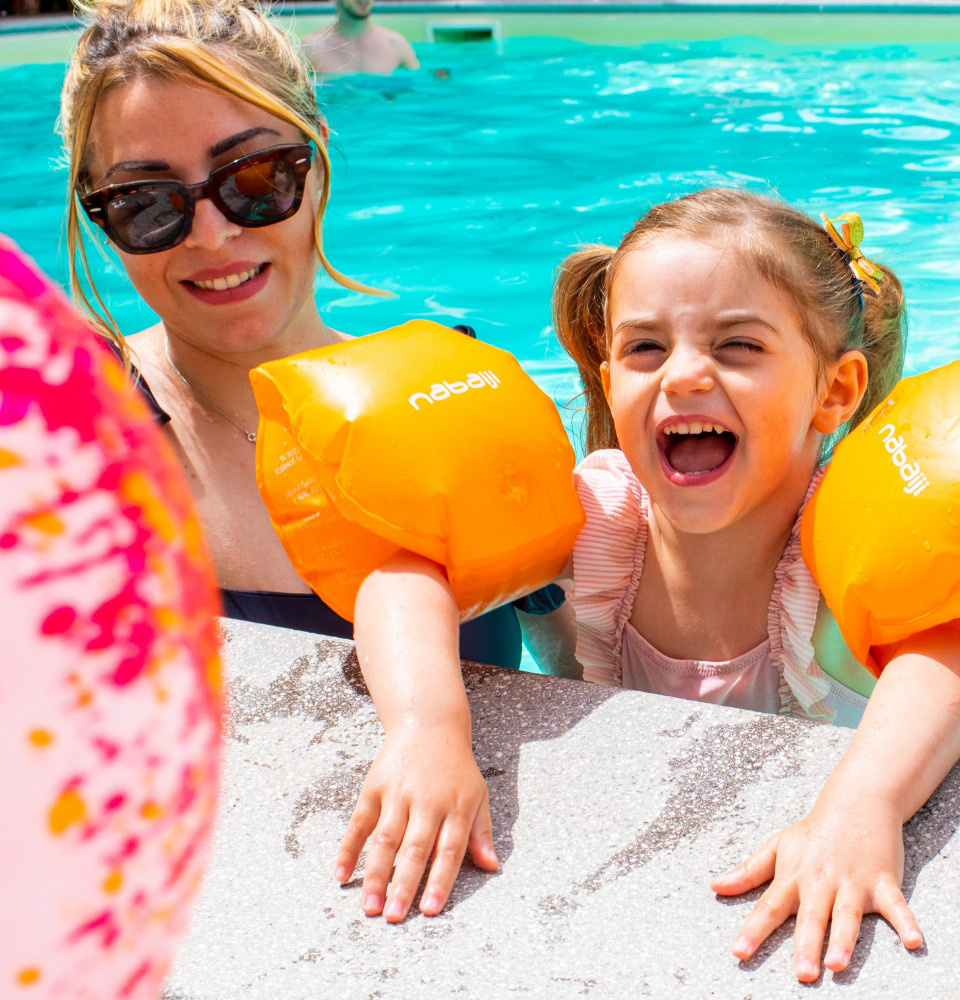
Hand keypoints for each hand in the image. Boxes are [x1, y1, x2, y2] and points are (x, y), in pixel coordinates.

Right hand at [334, 721, 498, 921]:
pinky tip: (341, 874)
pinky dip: (349, 848)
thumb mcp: (478, 794)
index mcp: (456, 806)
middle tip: (394, 917)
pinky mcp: (375, 786)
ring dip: (375, 874)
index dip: (439, 881)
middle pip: (414, 848)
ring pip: (385, 838)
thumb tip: (492, 866)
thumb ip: (482, 832)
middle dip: (403, 885)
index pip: (448, 850)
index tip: (429, 910)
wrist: (429, 724)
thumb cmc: (456, 768)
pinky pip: (359, 822)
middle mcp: (427, 800)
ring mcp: (399, 792)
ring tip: (369, 907)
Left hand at [710, 794, 922, 980]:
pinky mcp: (882, 881)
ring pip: (847, 914)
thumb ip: (748, 871)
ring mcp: (852, 882)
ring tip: (838, 964)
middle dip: (806, 944)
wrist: (855, 804)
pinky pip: (896, 905)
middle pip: (811, 916)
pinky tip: (914, 942)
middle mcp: (821, 882)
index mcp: (793, 876)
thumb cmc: (813, 833)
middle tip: (802, 973)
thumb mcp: (776, 847)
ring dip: (844, 939)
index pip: (768, 906)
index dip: (753, 930)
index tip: (738, 953)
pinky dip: (906, 922)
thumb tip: (715, 886)